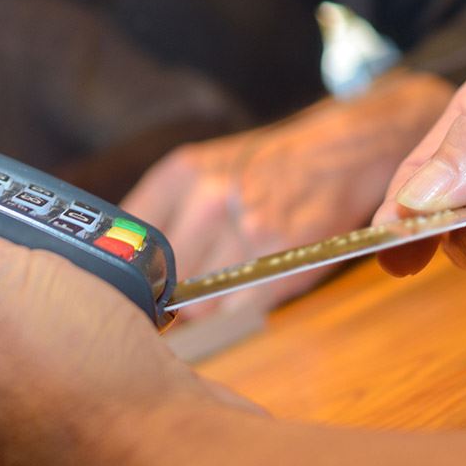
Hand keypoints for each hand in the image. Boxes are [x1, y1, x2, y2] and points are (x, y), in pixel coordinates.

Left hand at [123, 72, 453, 318]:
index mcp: (180, 174)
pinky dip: (238, 313)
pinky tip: (247, 293)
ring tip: (220, 293)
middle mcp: (208, 199)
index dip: (128, 275)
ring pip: (199, 302)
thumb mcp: (203, 168)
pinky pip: (238, 310)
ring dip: (205, 309)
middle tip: (178, 302)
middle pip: (162, 280)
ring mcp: (247, 230)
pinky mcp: (282, 260)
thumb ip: (162, 213)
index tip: (131, 291)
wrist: (342, 151)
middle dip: (167, 298)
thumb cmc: (268, 167)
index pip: (128, 244)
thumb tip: (123, 272)